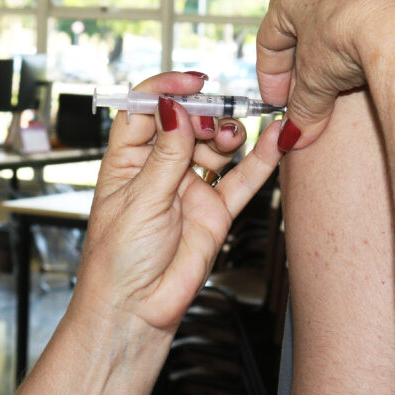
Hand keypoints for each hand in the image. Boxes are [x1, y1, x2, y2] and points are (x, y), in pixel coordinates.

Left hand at [78, 71, 282, 332]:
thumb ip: (165, 154)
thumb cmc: (118, 261)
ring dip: (227, 133)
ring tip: (230, 136)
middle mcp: (159, 169)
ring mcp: (189, 188)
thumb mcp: (139, 199)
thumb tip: (172, 107)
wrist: (136, 310)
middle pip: (186, 122)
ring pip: (216, 146)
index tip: (189, 83)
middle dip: (203, 112)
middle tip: (212, 117)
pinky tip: (276, 138)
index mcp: (127, 160)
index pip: (145, 110)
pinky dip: (261, 159)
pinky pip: (242, 179)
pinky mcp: (215, 211)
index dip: (165, 90)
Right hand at [256, 0, 394, 148]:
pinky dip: (374, 0)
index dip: (271, 77)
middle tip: (306, 96)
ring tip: (342, 69)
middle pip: (303, 24)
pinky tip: (373, 14)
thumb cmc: (350, 41)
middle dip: (302, 62)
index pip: (270, 40)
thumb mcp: (317, 83)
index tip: (278, 104)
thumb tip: (294, 138)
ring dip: (335, 33)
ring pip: (340, 3)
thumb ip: (303, 109)